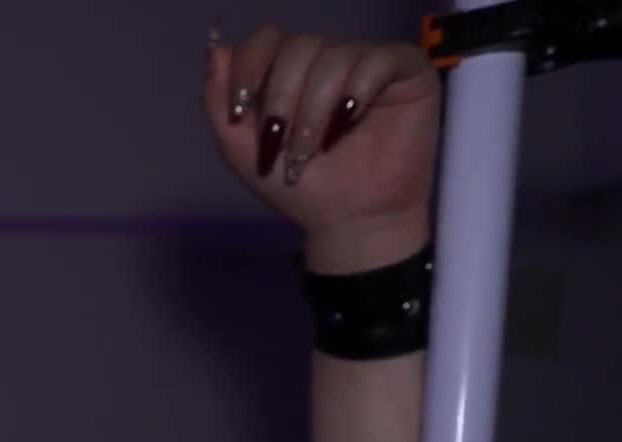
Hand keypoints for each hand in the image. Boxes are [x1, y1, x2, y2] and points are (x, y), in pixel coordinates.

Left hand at [204, 26, 440, 272]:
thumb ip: (220, 101)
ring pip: (334, 55)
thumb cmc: (302, 189)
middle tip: (286, 145)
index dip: (249, 68)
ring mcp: (367, 61)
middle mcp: (327, 59)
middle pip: (298, 46)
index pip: (266, 40)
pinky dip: (359, 90)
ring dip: (317, 108)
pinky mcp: (406, 70)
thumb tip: (216, 50)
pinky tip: (351, 122)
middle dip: (283, 99)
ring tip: (318, 148)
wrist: (352, 221)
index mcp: (288, 71)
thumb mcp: (243, 150)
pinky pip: (379, 57)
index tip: (239, 113)